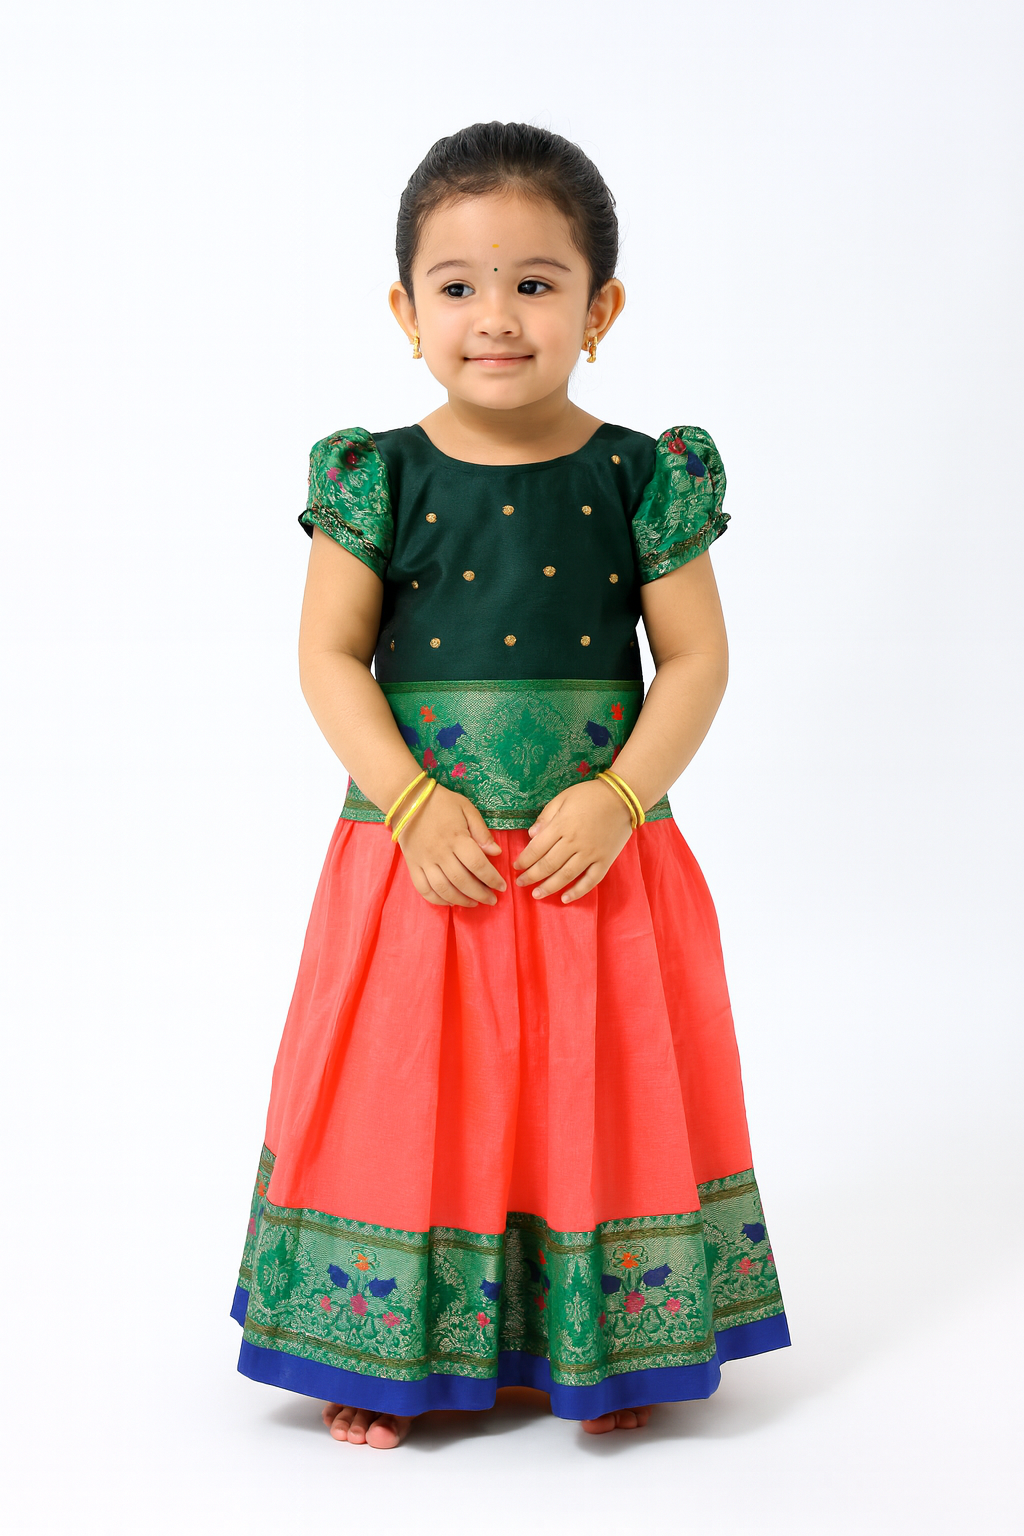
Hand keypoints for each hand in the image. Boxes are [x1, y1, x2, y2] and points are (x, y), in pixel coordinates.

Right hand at [396, 782, 507, 907]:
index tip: (502, 887)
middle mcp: (440, 852)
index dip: (492, 879)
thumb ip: (482, 832)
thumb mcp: (466, 808)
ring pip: (444, 889)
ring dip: (461, 900)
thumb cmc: (441, 803)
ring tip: (474, 903)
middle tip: (492, 900)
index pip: (478, 865)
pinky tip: (450, 902)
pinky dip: (437, 900)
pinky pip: (424, 889)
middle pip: (462, 881)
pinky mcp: (413, 865)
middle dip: (481, 894)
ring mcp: (424, 861)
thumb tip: (496, 853)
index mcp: (457, 838)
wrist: (407, 800)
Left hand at [512, 777, 634, 902]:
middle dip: (531, 876)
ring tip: (537, 894)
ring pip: (566, 876)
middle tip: (520, 883)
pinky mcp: (605, 860)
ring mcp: (591, 853)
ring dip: (549, 887)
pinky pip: (590, 881)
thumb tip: (531, 835)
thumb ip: (546, 817)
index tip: (516, 866)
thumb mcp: (563, 798)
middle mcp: (574, 842)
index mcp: (562, 825)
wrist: (623, 797)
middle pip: (548, 865)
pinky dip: (577, 892)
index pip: (537, 848)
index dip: (524, 860)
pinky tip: (565, 898)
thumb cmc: (590, 795)